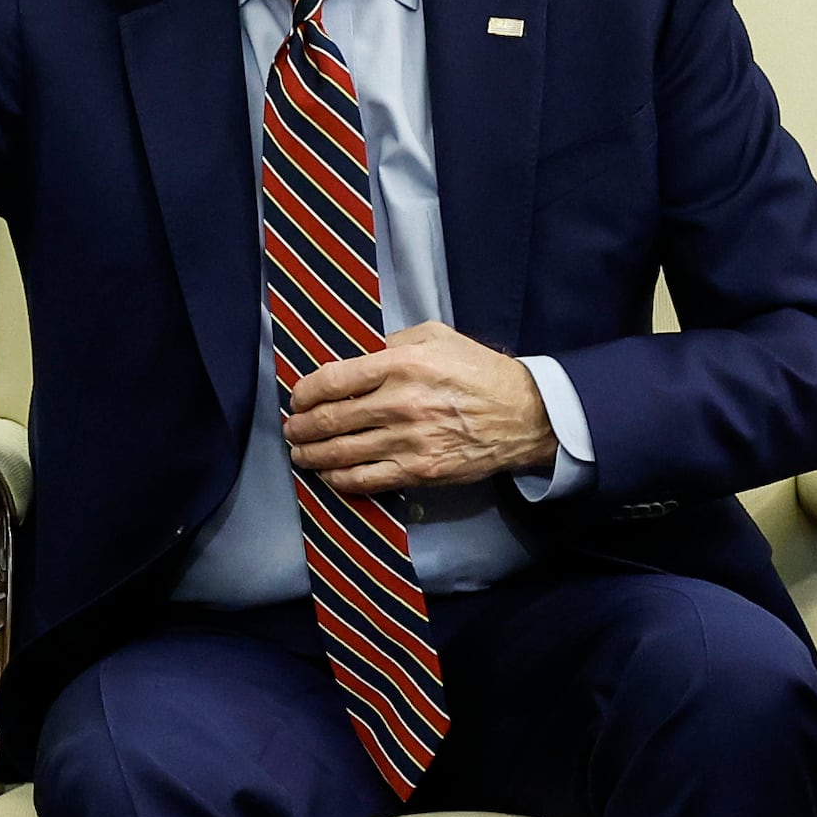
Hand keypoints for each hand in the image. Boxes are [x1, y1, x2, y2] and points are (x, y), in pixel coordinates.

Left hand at [283, 322, 554, 497]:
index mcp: (401, 364)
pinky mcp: (419, 470)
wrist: (524, 415)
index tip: (298, 398)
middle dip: (302, 427)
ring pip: (342, 453)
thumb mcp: (437, 337)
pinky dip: (339, 479)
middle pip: (331, 419)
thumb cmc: (479, 371)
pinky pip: (366, 480)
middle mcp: (400, 403)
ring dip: (312, 455)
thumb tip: (356, 354)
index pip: (334, 379)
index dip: (305, 392)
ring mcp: (408, 441)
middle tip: (292, 430)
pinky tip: (329, 475)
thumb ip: (393, 341)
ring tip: (300, 453)